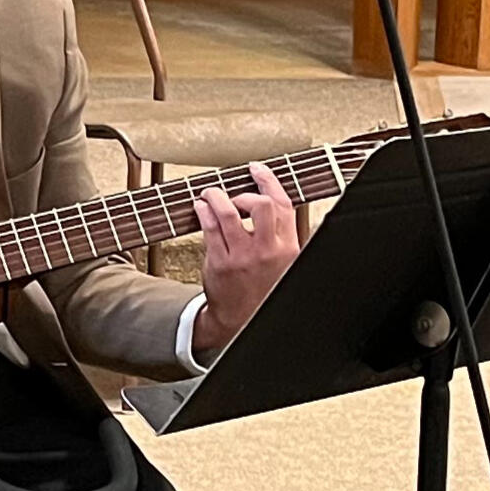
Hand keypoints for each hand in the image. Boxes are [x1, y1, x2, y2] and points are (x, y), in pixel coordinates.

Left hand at [192, 163, 298, 356]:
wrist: (242, 321)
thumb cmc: (262, 288)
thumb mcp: (284, 264)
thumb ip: (282, 235)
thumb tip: (272, 200)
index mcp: (288, 248)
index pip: (282, 205)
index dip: (269, 181)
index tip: (257, 170)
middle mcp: (268, 251)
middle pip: (260, 205)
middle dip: (244, 191)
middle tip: (233, 192)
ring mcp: (243, 257)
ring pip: (228, 213)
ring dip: (216, 196)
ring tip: (210, 194)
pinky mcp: (221, 263)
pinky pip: (210, 227)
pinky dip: (203, 211)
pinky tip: (201, 208)